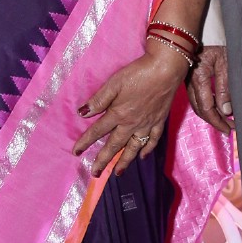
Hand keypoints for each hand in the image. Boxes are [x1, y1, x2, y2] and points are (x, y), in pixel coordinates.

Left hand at [73, 43, 185, 177]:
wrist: (166, 69)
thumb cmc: (138, 73)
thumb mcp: (114, 83)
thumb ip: (99, 100)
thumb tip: (83, 113)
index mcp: (118, 114)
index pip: (97, 131)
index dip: (85, 141)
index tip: (76, 152)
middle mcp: (131, 123)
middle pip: (114, 145)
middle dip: (103, 160)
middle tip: (95, 173)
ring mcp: (147, 124)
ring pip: (133, 147)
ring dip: (125, 161)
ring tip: (118, 173)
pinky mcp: (159, 121)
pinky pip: (153, 140)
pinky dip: (148, 149)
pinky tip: (143, 156)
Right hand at [187, 45, 234, 131]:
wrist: (206, 26)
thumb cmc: (218, 42)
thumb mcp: (225, 64)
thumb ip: (225, 88)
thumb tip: (225, 111)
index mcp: (198, 78)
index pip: (207, 108)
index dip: (218, 122)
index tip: (230, 129)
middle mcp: (189, 81)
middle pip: (200, 109)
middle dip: (214, 121)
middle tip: (229, 128)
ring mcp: (188, 79)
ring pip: (197, 104)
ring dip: (210, 114)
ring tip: (225, 120)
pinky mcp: (190, 77)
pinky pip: (196, 96)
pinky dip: (206, 105)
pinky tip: (216, 107)